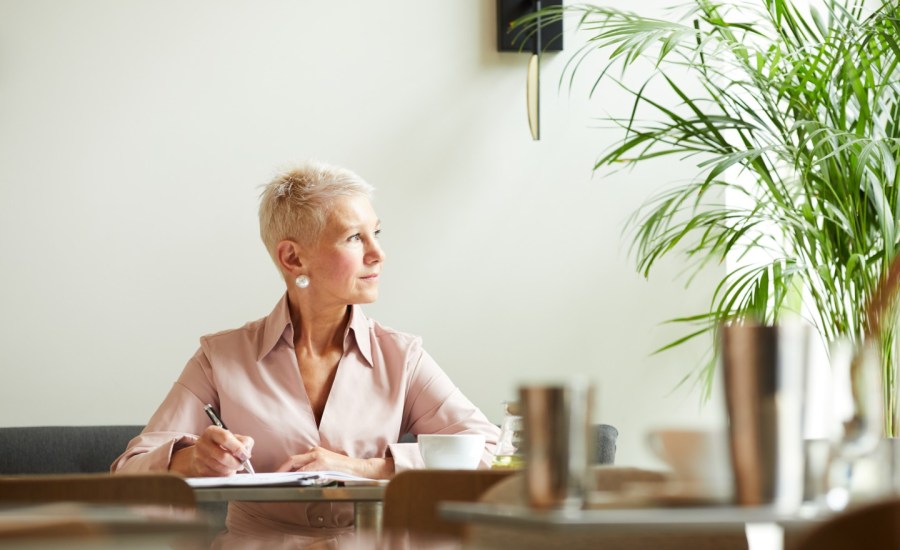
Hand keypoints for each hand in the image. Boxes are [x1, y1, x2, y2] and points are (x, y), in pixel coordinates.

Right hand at [169, 426, 253, 477]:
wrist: (205, 454)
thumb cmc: (223, 445)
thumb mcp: (234, 438)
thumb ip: (244, 442)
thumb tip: (246, 453)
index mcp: (212, 432)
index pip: (225, 438)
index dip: (238, 448)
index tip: (245, 455)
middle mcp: (202, 443)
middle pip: (223, 456)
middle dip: (236, 463)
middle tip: (241, 464)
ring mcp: (199, 457)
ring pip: (220, 468)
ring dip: (231, 469)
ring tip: (234, 467)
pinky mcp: (199, 469)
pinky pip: (216, 476)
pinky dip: (225, 475)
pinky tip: (227, 470)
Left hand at [276, 446, 394, 479]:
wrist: (361, 469)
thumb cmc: (344, 471)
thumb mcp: (326, 468)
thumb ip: (312, 471)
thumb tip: (296, 479)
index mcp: (315, 453)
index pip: (295, 460)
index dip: (283, 467)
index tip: (275, 474)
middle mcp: (315, 452)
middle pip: (292, 460)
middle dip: (280, 469)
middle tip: (271, 478)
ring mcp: (319, 456)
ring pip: (296, 463)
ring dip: (286, 471)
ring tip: (277, 479)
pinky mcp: (323, 463)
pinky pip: (306, 470)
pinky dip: (297, 474)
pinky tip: (291, 479)